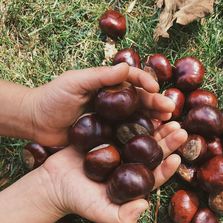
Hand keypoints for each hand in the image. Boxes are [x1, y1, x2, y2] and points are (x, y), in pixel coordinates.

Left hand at [30, 63, 174, 145]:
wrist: (36, 123)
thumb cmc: (52, 98)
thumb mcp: (75, 82)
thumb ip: (100, 76)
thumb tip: (126, 67)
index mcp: (107, 84)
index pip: (132, 79)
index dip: (145, 82)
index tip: (156, 89)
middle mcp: (113, 101)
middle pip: (140, 99)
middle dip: (156, 102)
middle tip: (170, 109)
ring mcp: (112, 118)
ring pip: (138, 117)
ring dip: (154, 118)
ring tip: (168, 123)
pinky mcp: (108, 135)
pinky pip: (128, 134)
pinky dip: (142, 135)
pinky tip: (153, 139)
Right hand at [40, 122, 186, 222]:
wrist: (53, 183)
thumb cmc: (78, 200)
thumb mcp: (99, 211)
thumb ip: (121, 216)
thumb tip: (144, 207)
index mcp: (134, 182)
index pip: (155, 175)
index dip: (167, 167)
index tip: (176, 158)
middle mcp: (131, 163)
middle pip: (153, 152)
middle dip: (168, 142)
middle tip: (180, 130)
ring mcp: (121, 148)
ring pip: (142, 136)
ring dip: (155, 127)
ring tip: (168, 116)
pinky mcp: (109, 135)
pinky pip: (124, 124)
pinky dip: (133, 116)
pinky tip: (143, 107)